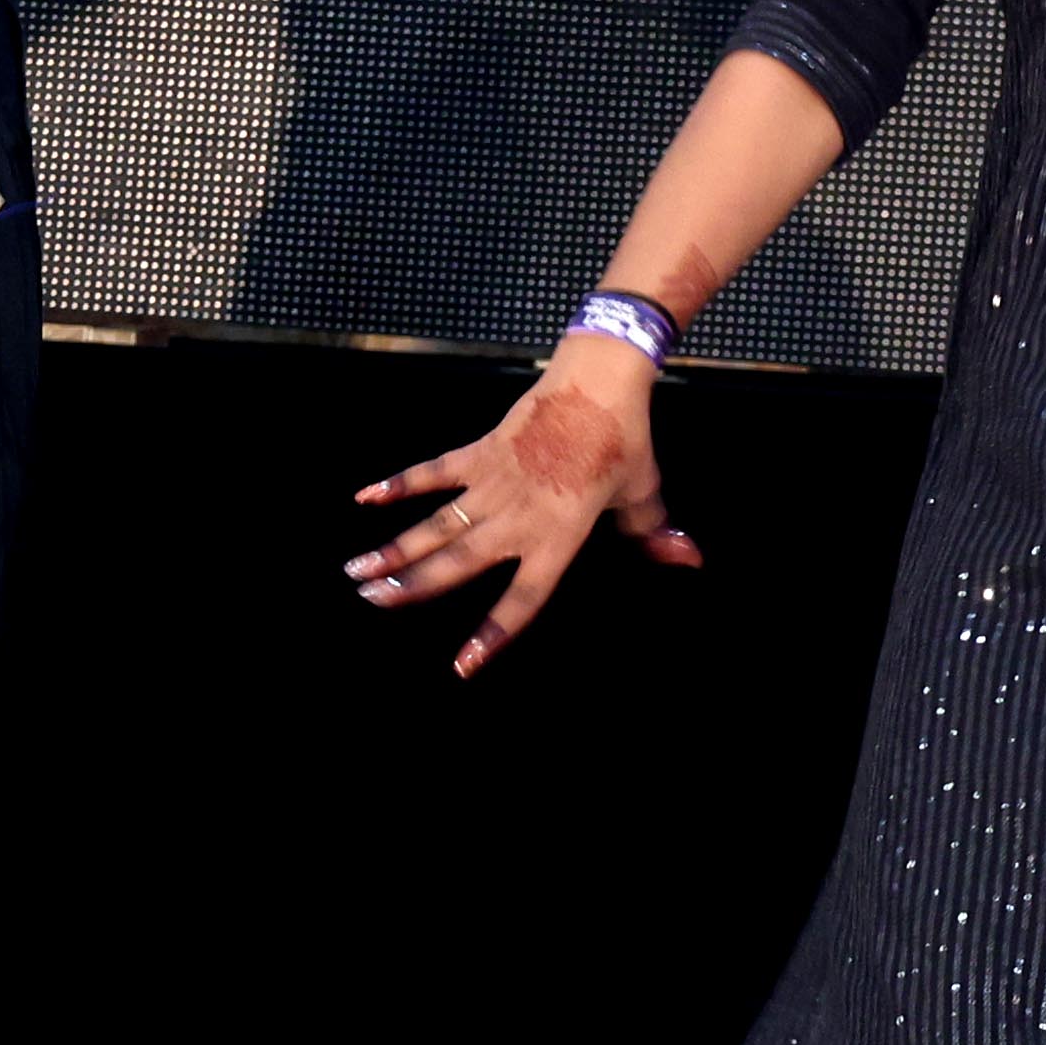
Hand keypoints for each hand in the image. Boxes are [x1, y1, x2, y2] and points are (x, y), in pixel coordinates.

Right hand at [347, 353, 700, 673]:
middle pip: (458, 562)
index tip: (461, 665)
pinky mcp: (482, 451)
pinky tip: (364, 498)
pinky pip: (434, 470)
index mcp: (559, 536)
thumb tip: (688, 559)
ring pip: (437, 524)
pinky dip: (399, 483)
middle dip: (412, 587)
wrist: (601, 379)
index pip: (523, 598)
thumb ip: (652, 533)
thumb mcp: (641, 494)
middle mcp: (519, 516)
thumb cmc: (625, 440)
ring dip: (395, 548)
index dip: (493, 634)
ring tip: (357, 573)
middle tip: (372, 602)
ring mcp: (495, 481)